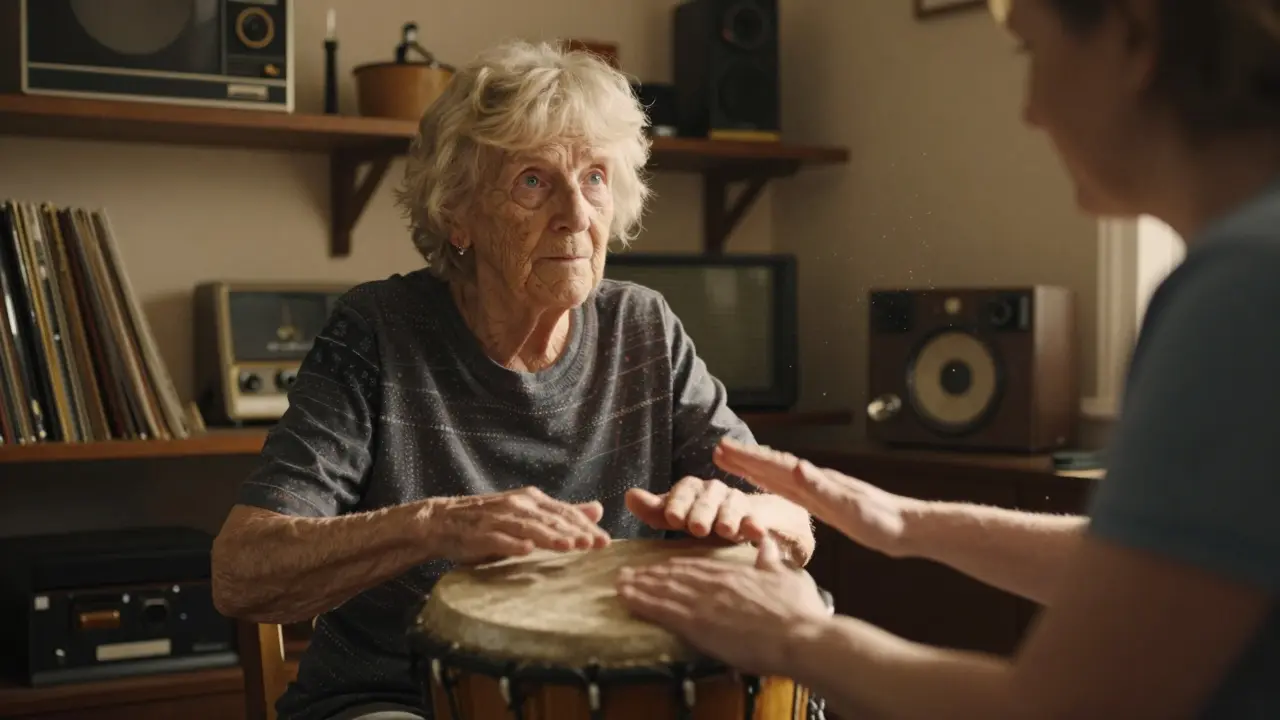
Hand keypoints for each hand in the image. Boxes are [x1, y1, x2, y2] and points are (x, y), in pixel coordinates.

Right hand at [425, 487, 610, 562]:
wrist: (444, 521)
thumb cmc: (490, 521)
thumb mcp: (528, 514)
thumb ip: (561, 514)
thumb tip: (598, 509)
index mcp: (532, 500)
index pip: (565, 512)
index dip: (586, 526)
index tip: (605, 541)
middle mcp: (518, 505)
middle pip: (552, 519)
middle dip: (575, 532)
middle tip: (596, 544)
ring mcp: (499, 518)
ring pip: (530, 528)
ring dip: (551, 537)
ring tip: (570, 547)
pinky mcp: (480, 534)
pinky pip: (499, 539)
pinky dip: (513, 544)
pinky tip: (526, 551)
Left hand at [616, 534, 829, 676]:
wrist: (799, 636)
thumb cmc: (799, 610)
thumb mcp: (788, 576)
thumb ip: (771, 559)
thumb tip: (765, 542)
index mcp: (733, 573)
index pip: (696, 565)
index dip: (673, 566)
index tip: (659, 566)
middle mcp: (714, 583)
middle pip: (674, 575)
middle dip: (649, 574)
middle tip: (628, 573)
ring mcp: (704, 602)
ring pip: (664, 589)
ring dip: (640, 586)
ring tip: (620, 584)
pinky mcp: (698, 624)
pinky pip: (663, 610)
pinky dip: (642, 602)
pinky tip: (627, 600)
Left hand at [626, 476, 756, 541]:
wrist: (736, 520)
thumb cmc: (697, 519)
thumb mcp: (675, 516)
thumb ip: (654, 509)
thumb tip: (629, 496)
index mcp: (692, 488)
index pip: (684, 489)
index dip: (678, 502)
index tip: (672, 518)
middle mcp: (715, 491)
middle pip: (708, 498)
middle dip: (702, 512)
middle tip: (697, 528)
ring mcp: (736, 503)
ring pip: (732, 507)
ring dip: (728, 518)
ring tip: (725, 530)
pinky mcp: (754, 517)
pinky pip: (755, 519)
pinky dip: (755, 525)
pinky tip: (756, 532)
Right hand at [713, 437, 915, 556]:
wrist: (906, 528)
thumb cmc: (881, 520)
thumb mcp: (850, 505)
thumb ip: (822, 486)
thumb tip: (796, 466)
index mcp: (815, 480)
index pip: (775, 465)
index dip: (748, 457)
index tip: (723, 448)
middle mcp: (813, 481)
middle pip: (772, 466)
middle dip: (744, 458)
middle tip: (717, 449)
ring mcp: (818, 492)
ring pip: (778, 477)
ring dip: (754, 469)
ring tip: (732, 462)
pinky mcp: (824, 505)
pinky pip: (789, 492)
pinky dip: (772, 485)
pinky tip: (767, 485)